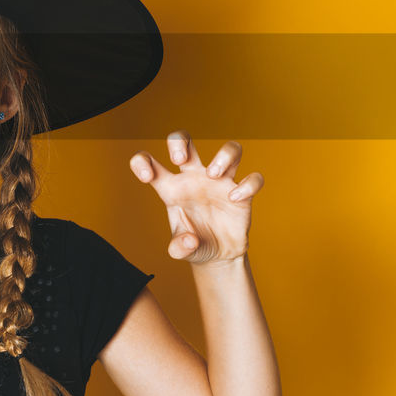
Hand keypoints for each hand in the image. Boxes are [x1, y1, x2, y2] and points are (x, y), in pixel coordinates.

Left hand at [129, 132, 263, 264]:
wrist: (219, 255)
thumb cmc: (194, 244)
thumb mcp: (181, 251)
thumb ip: (178, 248)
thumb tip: (190, 240)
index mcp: (172, 188)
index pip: (148, 161)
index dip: (141, 161)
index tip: (145, 177)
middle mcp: (194, 178)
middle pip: (184, 140)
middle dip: (179, 141)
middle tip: (179, 160)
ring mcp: (221, 182)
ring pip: (230, 151)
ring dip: (222, 156)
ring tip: (213, 175)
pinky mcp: (243, 194)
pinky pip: (253, 179)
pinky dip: (247, 185)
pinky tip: (234, 199)